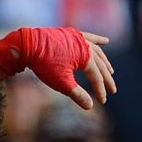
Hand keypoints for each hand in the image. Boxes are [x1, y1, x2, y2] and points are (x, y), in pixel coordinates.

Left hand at [0, 28, 115, 108]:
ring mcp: (79, 38)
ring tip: (110, 70)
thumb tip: (91, 107)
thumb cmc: (45, 65)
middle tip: (113, 90)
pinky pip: (89, 37)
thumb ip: (77, 94)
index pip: (97, 77)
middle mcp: (86, 46)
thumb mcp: (61, 83)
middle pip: (100, 65)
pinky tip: (106, 42)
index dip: (100, 90)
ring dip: (104, 61)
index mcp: (86, 58)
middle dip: (106, 78)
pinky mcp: (71, 34)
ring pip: (96, 51)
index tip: (103, 101)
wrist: (29, 46)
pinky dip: (98, 40)